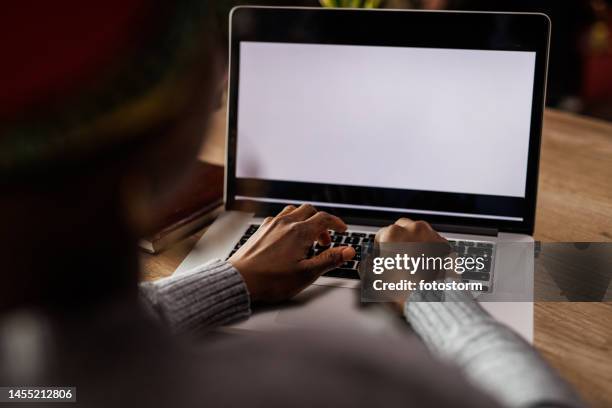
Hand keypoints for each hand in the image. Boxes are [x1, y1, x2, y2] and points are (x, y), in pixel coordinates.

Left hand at [229, 204, 355, 302]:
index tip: (342, 230)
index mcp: (299, 232)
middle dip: (321, 223)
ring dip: (305, 220)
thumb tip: (349, 251)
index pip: (324, 218)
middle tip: (325, 241)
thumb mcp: (306, 273)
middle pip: (310, 210)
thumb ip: (330, 259)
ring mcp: (271, 224)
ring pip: (293, 211)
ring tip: (307, 239)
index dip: (337, 223)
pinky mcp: (261, 230)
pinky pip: (279, 217)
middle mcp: (285, 223)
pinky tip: (288, 239)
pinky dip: (290, 223)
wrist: (240, 280)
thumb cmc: (270, 280)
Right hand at [375, 218, 448, 311]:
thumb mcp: (374, 279)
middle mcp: (412, 229)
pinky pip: (433, 241)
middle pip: (400, 227)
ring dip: (413, 240)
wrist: (430, 299)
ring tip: (412, 258)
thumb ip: (366, 265)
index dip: (379, 247)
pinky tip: (426, 262)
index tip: (381, 256)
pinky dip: (429, 248)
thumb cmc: (403, 289)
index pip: (380, 234)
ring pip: (418, 231)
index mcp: (393, 234)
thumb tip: (367, 261)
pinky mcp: (444, 244)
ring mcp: (430, 235)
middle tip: (397, 254)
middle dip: (397, 239)